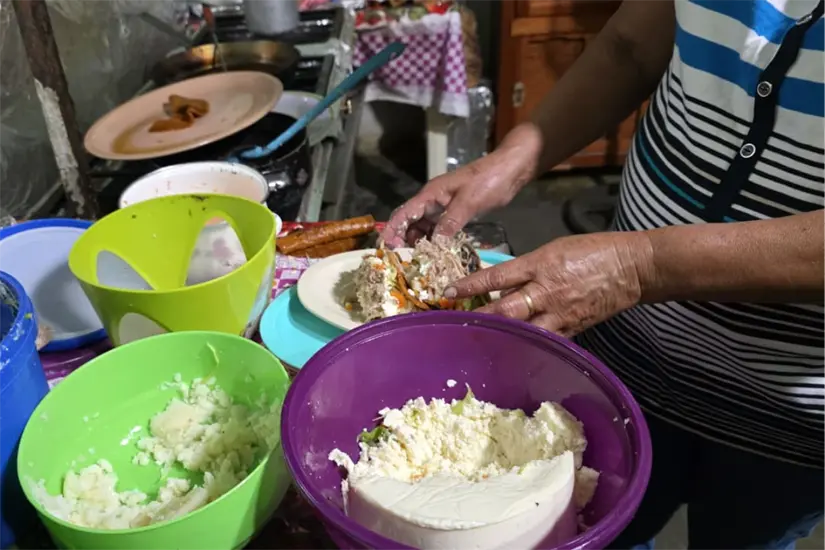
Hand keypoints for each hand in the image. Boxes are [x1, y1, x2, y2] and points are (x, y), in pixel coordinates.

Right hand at [380, 124, 542, 247]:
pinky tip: (437, 255)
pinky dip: (435, 241)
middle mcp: (433, 201)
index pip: (404, 213)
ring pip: (424, 227)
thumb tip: (434, 244)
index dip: (393, 231)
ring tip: (419, 262)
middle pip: (410, 222)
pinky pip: (439, 229)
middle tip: (403, 262)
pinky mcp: (455, 213)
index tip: (388, 249)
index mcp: (431, 194)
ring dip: (420, 243)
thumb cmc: (489, 180)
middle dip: (404, 240)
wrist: (511, 169)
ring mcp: (444, 207)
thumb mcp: (469, 202)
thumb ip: (450, 222)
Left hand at [444, 232, 655, 336]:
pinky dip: (528, 346)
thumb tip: (502, 287)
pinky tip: (512, 352)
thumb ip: (525, 269)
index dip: (470, 285)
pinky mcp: (573, 329)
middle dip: (479, 318)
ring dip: (499, 337)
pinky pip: (545, 341)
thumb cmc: (592, 251)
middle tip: (454, 324)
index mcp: (539, 266)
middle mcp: (546, 292)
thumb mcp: (552, 250)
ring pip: (523, 331)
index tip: (448, 292)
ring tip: (478, 343)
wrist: (631, 266)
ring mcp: (559, 314)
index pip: (496, 277)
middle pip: (505, 310)